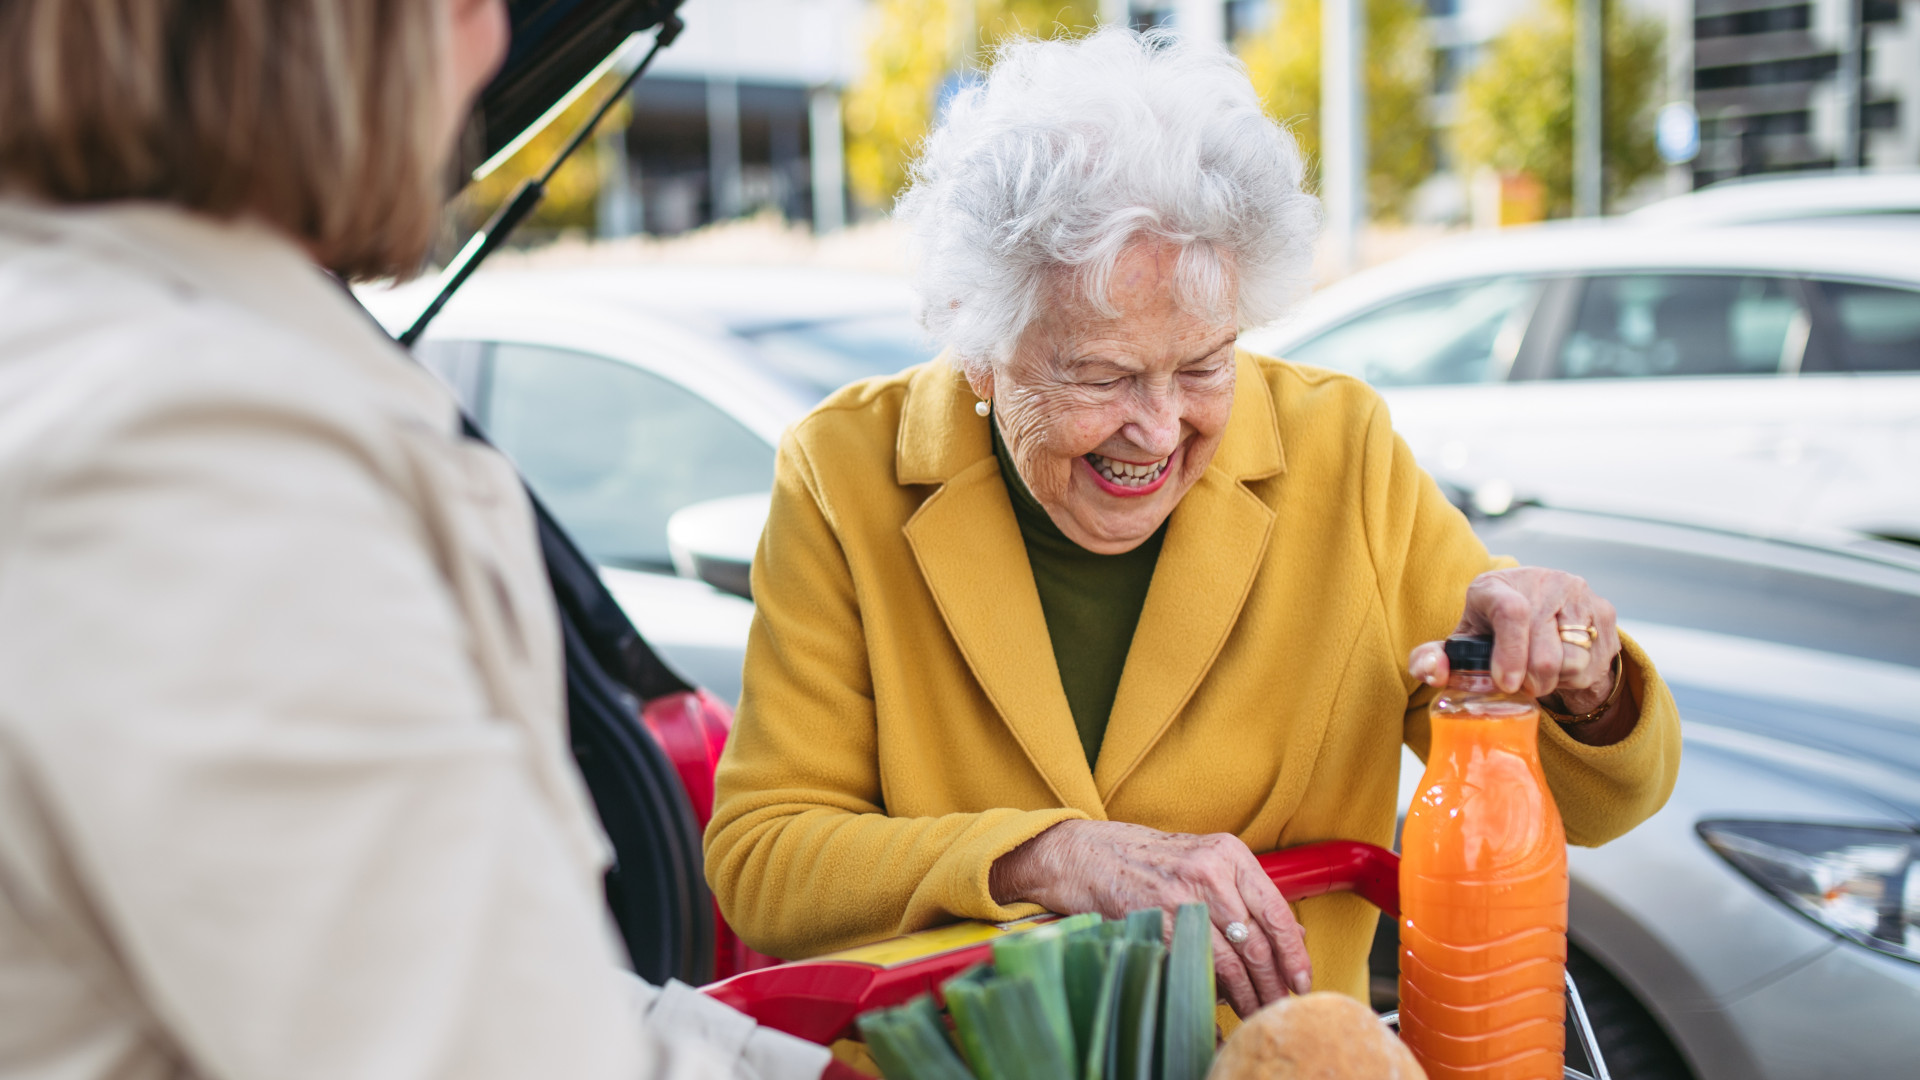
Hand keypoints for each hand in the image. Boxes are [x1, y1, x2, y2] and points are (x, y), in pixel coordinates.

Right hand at [989, 819, 1310, 1015]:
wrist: (1086, 854)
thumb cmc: (1147, 858)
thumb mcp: (1203, 859)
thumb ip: (1245, 892)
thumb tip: (1294, 934)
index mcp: (1228, 854)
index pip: (1277, 911)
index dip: (1295, 954)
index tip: (1302, 980)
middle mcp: (1209, 873)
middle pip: (1256, 942)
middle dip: (1273, 983)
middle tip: (1280, 1005)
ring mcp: (1180, 899)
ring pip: (1229, 962)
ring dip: (1246, 995)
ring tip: (1254, 1012)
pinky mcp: (1155, 924)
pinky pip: (1194, 969)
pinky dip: (1210, 993)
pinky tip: (1218, 1004)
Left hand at [1408, 567, 1633, 739]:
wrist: (1541, 616)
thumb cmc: (1490, 635)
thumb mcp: (1461, 645)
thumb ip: (1432, 660)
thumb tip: (1432, 672)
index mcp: (1495, 585)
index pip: (1511, 612)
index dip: (1509, 653)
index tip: (1505, 683)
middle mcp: (1541, 581)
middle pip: (1544, 652)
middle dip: (1530, 682)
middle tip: (1519, 686)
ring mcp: (1577, 594)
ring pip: (1572, 661)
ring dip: (1553, 681)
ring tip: (1537, 672)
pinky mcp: (1603, 610)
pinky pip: (1594, 662)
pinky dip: (1574, 676)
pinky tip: (1560, 666)